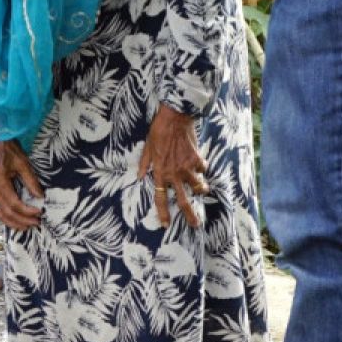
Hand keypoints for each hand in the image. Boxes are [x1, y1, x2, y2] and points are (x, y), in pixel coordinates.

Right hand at [0, 139, 43, 230]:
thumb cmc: (9, 149)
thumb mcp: (23, 163)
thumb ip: (31, 181)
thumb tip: (40, 196)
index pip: (14, 204)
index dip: (27, 211)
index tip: (39, 212)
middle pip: (6, 213)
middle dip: (22, 220)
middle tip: (36, 223)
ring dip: (12, 222)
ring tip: (26, 225)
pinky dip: (5, 216)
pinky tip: (15, 218)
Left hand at [138, 105, 208, 227]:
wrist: (175, 117)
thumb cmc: (159, 131)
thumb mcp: (147, 147)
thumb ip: (144, 163)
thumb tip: (139, 175)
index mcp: (159, 172)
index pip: (160, 198)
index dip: (163, 213)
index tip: (166, 224)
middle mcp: (174, 174)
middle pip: (183, 200)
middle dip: (190, 215)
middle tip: (196, 224)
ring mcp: (186, 167)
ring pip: (197, 187)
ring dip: (201, 190)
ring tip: (202, 190)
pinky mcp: (197, 159)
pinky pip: (202, 169)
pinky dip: (202, 168)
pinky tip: (200, 163)